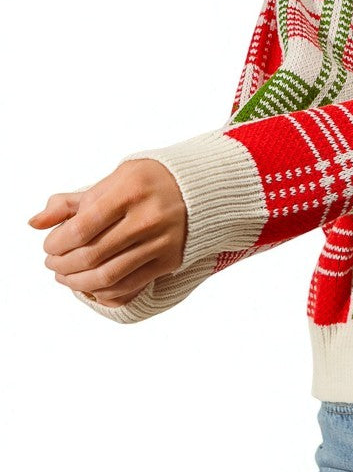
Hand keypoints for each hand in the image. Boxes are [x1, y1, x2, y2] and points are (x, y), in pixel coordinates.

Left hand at [29, 159, 187, 307]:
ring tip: (66, 277)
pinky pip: (129, 286)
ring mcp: (162, 241)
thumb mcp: (111, 181)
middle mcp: (148, 217)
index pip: (82, 228)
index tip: (49, 246)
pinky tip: (91, 286)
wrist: (198, 188)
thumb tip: (35, 223)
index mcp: (130, 191)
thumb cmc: (147, 182)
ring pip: (109, 276)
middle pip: (92, 255)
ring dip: (78, 283)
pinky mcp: (170, 260)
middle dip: (63, 265)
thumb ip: (71, 202)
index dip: (57, 243)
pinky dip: (103, 291)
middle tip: (53, 263)